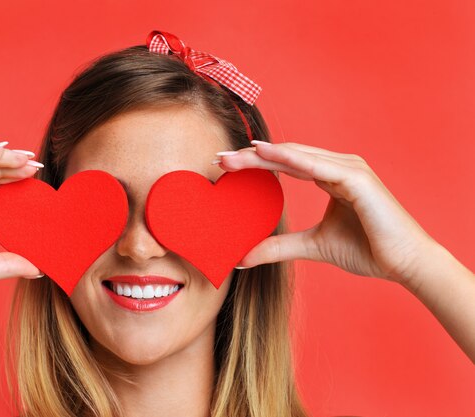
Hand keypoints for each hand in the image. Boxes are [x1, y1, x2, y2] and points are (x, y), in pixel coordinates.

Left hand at [217, 140, 437, 286]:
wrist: (405, 264)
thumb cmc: (368, 251)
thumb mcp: (312, 246)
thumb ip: (278, 246)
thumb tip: (242, 256)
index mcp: (330, 177)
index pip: (285, 164)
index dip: (255, 164)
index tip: (225, 167)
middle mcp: (339, 166)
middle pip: (286, 156)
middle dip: (251, 156)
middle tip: (219, 159)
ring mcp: (349, 169)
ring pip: (297, 156)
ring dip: (264, 155)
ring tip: (234, 156)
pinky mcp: (358, 178)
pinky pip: (318, 166)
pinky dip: (291, 159)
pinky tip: (266, 154)